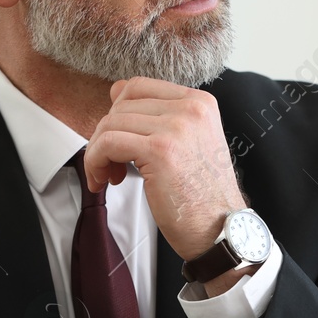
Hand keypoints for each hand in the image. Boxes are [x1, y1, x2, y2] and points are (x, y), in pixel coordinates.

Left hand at [84, 77, 246, 260]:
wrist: (221, 230)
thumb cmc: (202, 196)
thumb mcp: (188, 143)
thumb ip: (158, 116)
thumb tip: (115, 91)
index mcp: (200, 102)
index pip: (139, 87)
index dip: (118, 112)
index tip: (119, 141)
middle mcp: (191, 109)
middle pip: (121, 105)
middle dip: (107, 135)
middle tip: (113, 166)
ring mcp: (176, 127)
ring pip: (110, 124)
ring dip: (99, 152)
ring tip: (110, 176)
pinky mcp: (160, 150)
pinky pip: (107, 143)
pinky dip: (95, 162)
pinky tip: (105, 181)